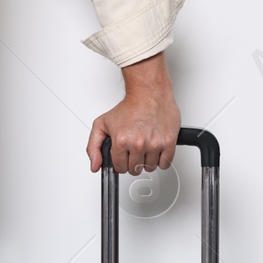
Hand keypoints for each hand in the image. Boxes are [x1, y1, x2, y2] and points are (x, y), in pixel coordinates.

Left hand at [87, 52, 181, 175]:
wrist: (149, 92)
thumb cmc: (129, 106)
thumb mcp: (101, 124)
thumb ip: (93, 147)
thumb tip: (95, 166)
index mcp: (121, 141)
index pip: (119, 168)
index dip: (120, 163)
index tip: (123, 156)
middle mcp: (138, 144)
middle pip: (135, 170)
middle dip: (133, 162)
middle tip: (134, 150)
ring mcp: (154, 144)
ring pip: (150, 168)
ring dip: (147, 161)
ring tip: (145, 148)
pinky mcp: (169, 142)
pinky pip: (165, 164)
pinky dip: (161, 160)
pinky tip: (156, 150)